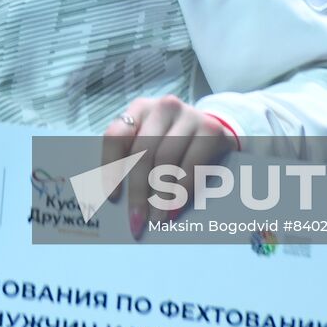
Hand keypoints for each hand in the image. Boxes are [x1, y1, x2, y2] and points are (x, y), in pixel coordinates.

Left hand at [102, 95, 236, 240]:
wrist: (215, 129)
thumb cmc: (173, 141)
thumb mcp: (152, 140)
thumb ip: (134, 159)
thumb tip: (118, 202)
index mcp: (140, 109)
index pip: (116, 136)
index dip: (111, 167)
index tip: (112, 197)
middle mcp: (164, 107)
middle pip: (143, 151)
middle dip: (138, 191)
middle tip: (136, 220)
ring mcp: (189, 115)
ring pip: (166, 159)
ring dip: (161, 195)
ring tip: (157, 218)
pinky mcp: (211, 130)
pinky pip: (192, 165)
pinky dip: (182, 191)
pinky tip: (175, 208)